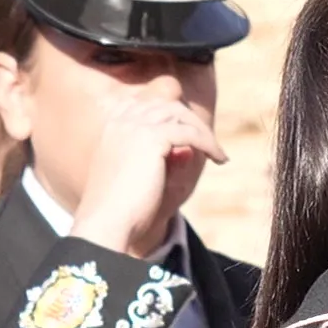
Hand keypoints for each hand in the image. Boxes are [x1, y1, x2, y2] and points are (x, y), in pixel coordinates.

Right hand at [67, 90, 225, 256]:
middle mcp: (122, 119)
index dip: (176, 117)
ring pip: (181, 115)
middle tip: (210, 145)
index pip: (152, 104)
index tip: (193, 136)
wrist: (107, 223)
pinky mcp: (152, 137)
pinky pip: (191, 133)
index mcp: (113, 124)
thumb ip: (161, 159)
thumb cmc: (123, 209)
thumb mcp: (141, 176)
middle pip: (168, 105)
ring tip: (217, 154)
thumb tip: (189, 151)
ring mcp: (135, 125)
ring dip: (204, 133)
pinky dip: (209, 144)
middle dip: (192, 123)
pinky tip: (219, 159)